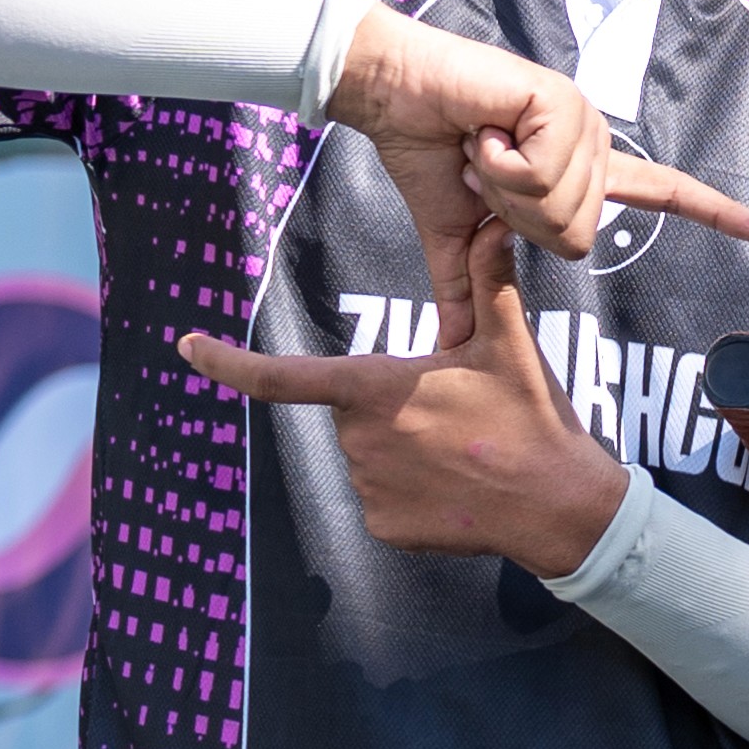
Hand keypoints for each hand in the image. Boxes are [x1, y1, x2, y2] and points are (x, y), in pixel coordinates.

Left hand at [174, 207, 629, 574]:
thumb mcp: (510, 345)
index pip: (280, 376)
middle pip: (356, 413)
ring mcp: (368, 488)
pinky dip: (416, 494)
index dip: (226, 361)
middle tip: (461, 416)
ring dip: (407, 452)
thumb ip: (490, 282)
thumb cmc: (532, 421)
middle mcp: (358, 439)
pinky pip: (384, 500)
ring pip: (371, 457)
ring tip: (469, 453)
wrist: (561, 507)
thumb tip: (494, 222)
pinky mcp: (383, 527)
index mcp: (377, 388)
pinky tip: (460, 490)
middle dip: (396, 410)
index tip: (187, 346)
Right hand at [328, 0, 748, 263]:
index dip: (719, 215)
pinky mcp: (564, 103)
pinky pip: (542, 174)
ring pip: (562, 209)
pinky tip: (482, 129)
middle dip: (514, 218)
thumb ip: (467, 285)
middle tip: (484, 173)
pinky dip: (496, 163)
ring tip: (481, 146)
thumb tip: (452, 345)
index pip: (667, 194)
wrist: (391, 93)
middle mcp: (597, 145)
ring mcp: (586, 121)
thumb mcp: (455, 233)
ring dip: (501, 188)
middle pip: (579, 237)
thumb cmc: (428, 153)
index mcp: (584, 172)